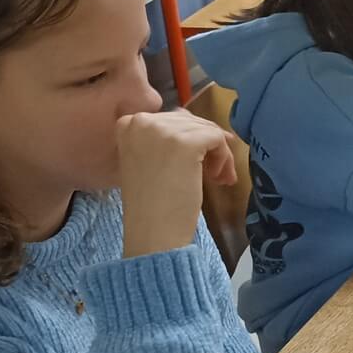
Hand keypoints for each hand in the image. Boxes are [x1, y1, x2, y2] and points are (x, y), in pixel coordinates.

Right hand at [116, 109, 237, 258]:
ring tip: (217, 179)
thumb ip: (166, 139)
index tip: (198, 163)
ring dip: (218, 155)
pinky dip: (224, 158)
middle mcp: (143, 121)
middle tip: (215, 175)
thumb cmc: (153, 204)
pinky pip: (218, 139)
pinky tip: (218, 179)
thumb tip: (201, 125)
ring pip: (208, 130)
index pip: (173, 120)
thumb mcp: (150, 160)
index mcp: (128, 124)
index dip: (192, 139)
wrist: (153, 232)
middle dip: (208, 147)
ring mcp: (164, 130)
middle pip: (191, 123)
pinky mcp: (187, 142)